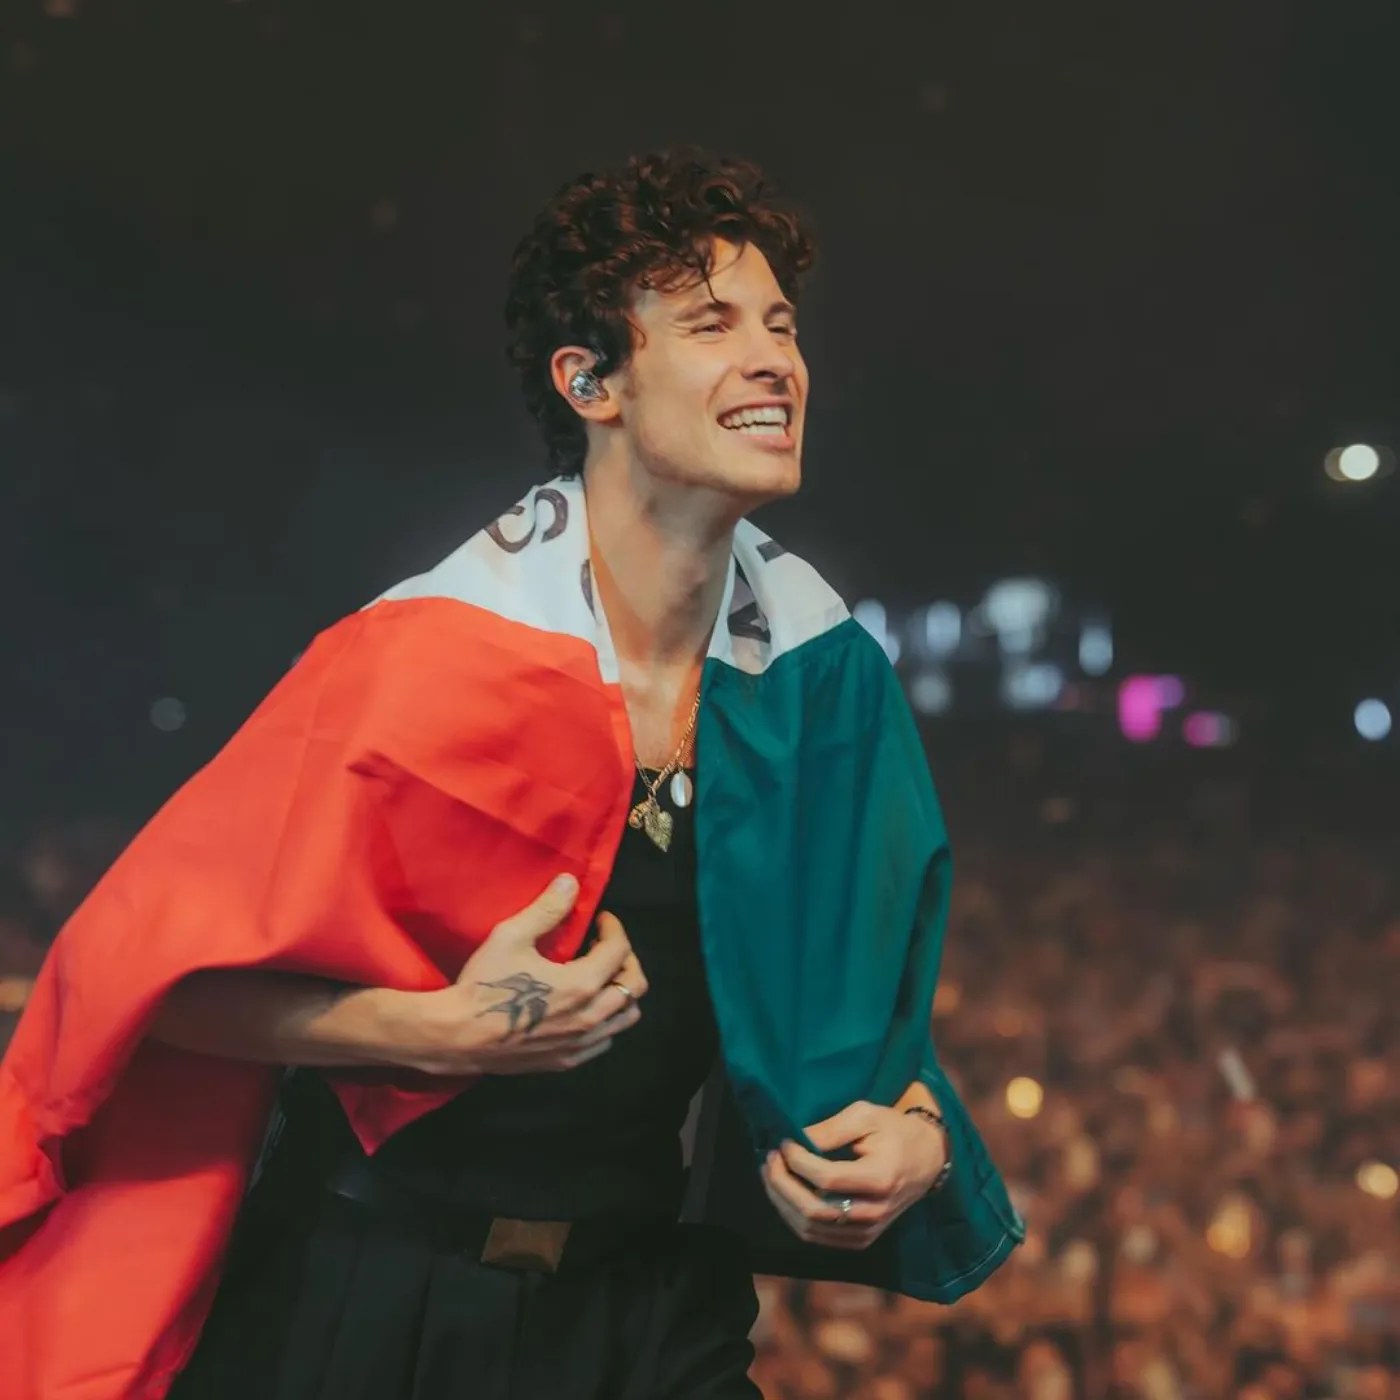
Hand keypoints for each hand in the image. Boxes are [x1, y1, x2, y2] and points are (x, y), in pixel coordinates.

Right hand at [404, 875, 647, 1075]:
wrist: (457, 1035)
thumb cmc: (485, 983)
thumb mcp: (512, 936)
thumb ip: (547, 909)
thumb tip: (571, 881)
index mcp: (582, 984)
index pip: (620, 950)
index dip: (614, 928)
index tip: (601, 920)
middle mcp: (590, 1017)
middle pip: (634, 986)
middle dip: (626, 960)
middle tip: (606, 947)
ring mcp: (580, 1043)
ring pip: (625, 1017)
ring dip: (621, 992)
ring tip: (600, 977)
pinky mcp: (567, 1061)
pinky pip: (604, 1041)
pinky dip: (606, 1021)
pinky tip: (585, 1007)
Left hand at [760, 1099, 948, 1250]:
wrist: (925, 1159)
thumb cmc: (894, 1131)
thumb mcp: (866, 1116)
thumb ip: (830, 1129)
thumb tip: (794, 1141)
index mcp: (881, 1178)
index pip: (827, 1179)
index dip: (798, 1161)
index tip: (783, 1142)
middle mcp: (874, 1212)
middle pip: (814, 1210)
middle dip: (782, 1184)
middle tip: (770, 1158)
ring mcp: (867, 1231)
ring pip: (811, 1228)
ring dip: (782, 1201)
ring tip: (771, 1173)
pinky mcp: (860, 1239)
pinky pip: (817, 1236)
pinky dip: (794, 1216)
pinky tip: (785, 1192)